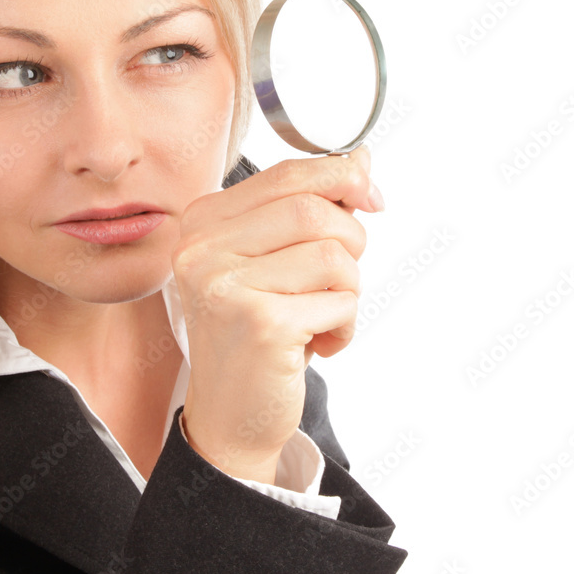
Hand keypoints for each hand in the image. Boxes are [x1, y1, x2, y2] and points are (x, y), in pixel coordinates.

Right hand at [172, 144, 382, 484]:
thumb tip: (362, 159)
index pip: (287, 175)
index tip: (371, 196)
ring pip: (334, 255)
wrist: (231, 414)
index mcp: (203, 222)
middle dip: (350, 241)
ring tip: (322, 316)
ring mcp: (225, 286)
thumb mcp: (273, 259)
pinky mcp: (259, 324)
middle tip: (339, 278)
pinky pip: (340, 301)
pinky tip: (318, 344)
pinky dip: (345, 325)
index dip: (342, 177)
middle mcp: (202, 249)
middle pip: (314, 209)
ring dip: (348, 290)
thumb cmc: (255, 331)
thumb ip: (310, 205)